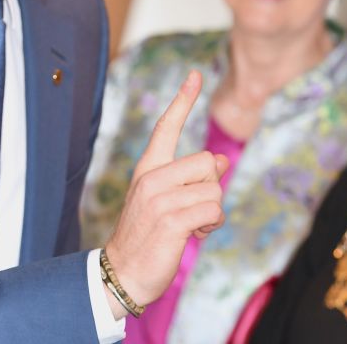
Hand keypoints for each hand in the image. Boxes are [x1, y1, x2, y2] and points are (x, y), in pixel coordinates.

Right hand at [102, 71, 226, 312]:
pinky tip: (193, 234)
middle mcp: (151, 177)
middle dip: (210, 189)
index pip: (167, 127)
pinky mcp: (171, 219)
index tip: (195, 75)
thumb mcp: (169, 200)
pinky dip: (209, 225)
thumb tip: (221, 161)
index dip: (182, 100)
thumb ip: (191, 179)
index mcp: (148, 168)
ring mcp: (159, 198)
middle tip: (192, 210)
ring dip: (211, 213)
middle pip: (207, 163)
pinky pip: (211, 210)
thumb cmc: (149, 235)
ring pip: (213, 189)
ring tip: (190, 226)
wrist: (124, 270)